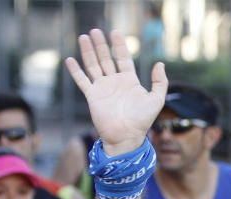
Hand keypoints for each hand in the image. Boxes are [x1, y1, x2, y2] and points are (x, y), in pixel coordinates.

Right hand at [65, 29, 168, 154]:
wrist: (126, 137)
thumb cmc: (142, 121)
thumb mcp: (156, 100)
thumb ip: (160, 82)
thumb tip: (160, 63)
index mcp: (129, 81)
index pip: (123, 58)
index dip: (119, 45)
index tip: (115, 33)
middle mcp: (115, 82)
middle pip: (106, 58)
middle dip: (101, 45)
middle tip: (95, 30)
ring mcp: (103, 88)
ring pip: (93, 65)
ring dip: (88, 52)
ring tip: (83, 37)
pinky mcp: (92, 96)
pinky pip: (82, 81)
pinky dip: (76, 71)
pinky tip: (70, 60)